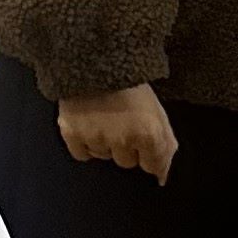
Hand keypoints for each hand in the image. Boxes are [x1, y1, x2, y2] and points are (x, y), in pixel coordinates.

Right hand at [55, 86, 179, 182]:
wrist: (95, 60)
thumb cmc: (129, 85)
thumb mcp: (157, 112)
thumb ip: (165, 145)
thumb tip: (162, 176)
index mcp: (149, 134)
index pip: (153, 166)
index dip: (149, 153)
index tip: (143, 140)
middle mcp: (123, 140)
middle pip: (127, 162)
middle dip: (127, 147)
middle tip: (122, 123)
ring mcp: (96, 138)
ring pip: (104, 156)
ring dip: (105, 143)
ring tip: (104, 118)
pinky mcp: (72, 133)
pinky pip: (82, 154)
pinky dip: (85, 143)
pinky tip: (89, 125)